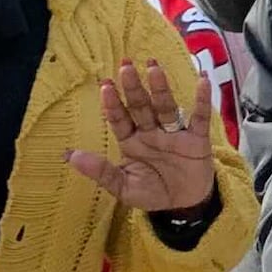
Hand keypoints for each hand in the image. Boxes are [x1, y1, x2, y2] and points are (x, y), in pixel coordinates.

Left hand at [66, 58, 220, 210]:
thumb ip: (100, 172)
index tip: (105, 85)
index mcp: (131, 141)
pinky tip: (203, 81)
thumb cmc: (152, 192)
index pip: (120, 119)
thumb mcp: (123, 187)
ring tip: (154, 67)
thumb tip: (69, 156)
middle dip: (133, 87)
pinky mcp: (197, 139)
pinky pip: (200, 117)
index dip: (112, 103)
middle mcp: (151, 132)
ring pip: (166, 106)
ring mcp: (174, 133)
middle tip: (125, 66)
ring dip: (160, 87)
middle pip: (141, 106)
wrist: (185, 205)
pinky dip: (202, 100)